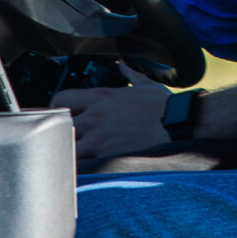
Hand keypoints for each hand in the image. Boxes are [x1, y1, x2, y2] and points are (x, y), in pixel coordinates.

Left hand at [51, 71, 172, 158]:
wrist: (179, 125)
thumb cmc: (165, 108)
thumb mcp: (145, 85)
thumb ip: (130, 75)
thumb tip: (125, 66)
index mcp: (100, 97)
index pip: (61, 99)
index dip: (56, 109)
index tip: (61, 117)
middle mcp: (94, 117)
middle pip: (57, 124)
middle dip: (58, 132)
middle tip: (63, 140)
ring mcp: (98, 138)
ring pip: (65, 146)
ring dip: (66, 151)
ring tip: (70, 157)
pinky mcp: (106, 157)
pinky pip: (80, 165)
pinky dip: (78, 168)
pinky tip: (81, 171)